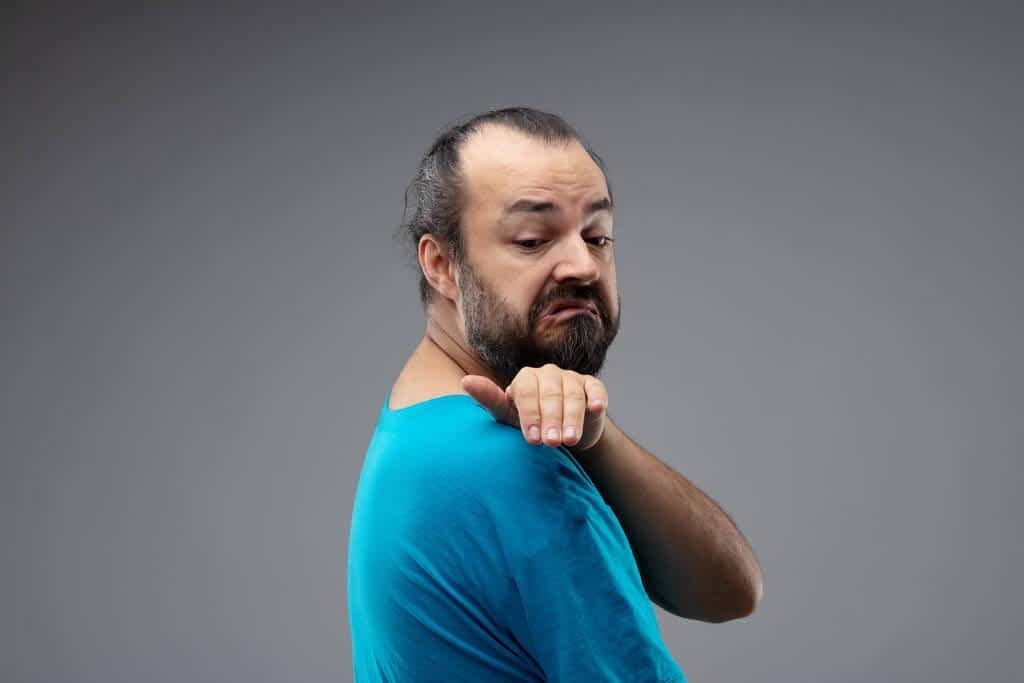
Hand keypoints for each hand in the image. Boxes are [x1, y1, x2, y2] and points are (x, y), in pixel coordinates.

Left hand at [461, 364, 608, 451]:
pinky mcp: (591, 386)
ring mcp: (571, 378)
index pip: (526, 391)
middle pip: (550, 393)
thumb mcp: (509, 416)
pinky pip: (595, 388)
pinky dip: (596, 397)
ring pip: (572, 394)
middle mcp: (548, 374)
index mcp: (525, 378)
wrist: (561, 432)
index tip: (533, 439)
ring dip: (572, 417)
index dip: (530, 415)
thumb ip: (490, 400)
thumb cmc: (529, 423)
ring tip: (570, 439)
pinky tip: (596, 409)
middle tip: (551, 442)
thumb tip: (466, 381)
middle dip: (551, 419)